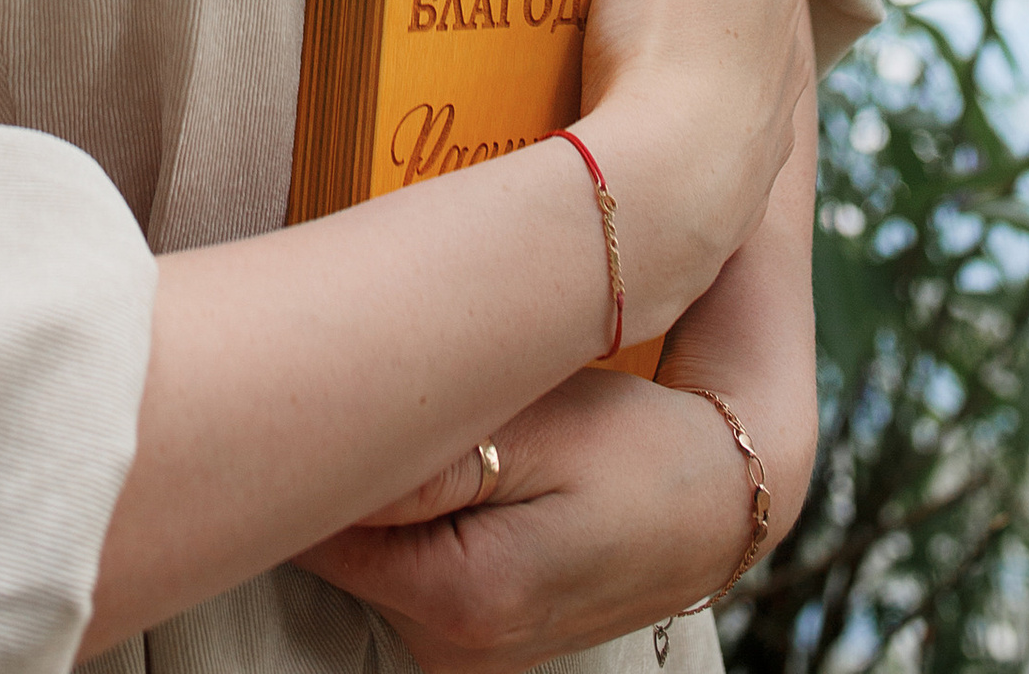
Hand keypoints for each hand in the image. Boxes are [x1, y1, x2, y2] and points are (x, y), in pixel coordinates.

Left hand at [295, 369, 764, 673]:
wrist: (717, 496)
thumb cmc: (629, 445)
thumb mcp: (534, 426)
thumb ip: (424, 457)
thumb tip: (321, 466)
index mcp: (464, 601)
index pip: (322, 530)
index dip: (312, 451)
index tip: (311, 382)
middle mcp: (454, 653)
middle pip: (342, 551)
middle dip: (345, 474)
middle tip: (374, 386)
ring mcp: (467, 658)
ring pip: (371, 564)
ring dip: (380, 499)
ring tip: (435, 431)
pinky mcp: (476, 643)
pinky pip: (407, 576)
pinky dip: (412, 526)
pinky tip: (456, 474)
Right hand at [575, 0, 814, 334]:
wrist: (661, 193)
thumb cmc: (666, 39)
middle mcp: (790, 54)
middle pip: (717, 9)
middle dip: (667, 7)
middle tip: (596, 5)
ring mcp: (762, 133)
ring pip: (706, 80)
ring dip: (663, 75)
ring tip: (595, 70)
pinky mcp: (728, 195)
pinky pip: (687, 145)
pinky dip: (656, 134)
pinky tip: (611, 134)